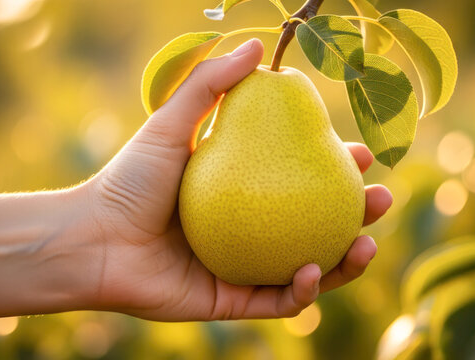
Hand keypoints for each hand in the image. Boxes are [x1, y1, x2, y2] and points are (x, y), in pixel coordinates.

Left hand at [83, 39, 392, 320]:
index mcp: (241, 191)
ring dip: (347, 260)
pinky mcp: (232, 301)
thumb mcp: (172, 123)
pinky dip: (304, 290)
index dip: (337, 168)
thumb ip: (212, 84)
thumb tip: (258, 47)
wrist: (93, 239)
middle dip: (357, 215)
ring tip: (367, 241)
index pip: (301, 179)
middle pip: (316, 224)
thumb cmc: (129, 180)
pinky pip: (279, 301)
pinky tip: (314, 269)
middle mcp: (248, 229)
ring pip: (310, 269)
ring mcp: (243, 267)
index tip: (360, 154)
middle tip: (380, 199)